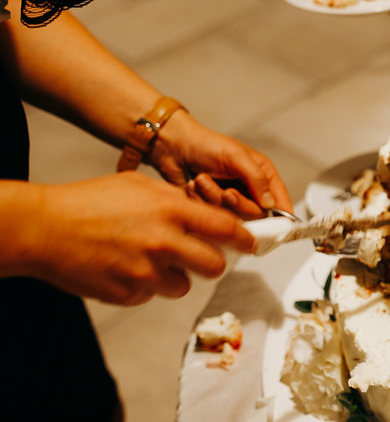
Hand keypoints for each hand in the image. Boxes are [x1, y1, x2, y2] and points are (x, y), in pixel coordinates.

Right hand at [28, 173, 255, 304]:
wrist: (44, 229)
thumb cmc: (90, 201)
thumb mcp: (140, 186)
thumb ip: (175, 201)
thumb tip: (204, 215)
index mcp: (171, 210)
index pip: (226, 228)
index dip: (245, 237)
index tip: (252, 243)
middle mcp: (164, 242)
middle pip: (214, 265)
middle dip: (213, 262)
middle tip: (204, 258)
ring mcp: (146, 271)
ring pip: (183, 285)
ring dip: (176, 276)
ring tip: (151, 259)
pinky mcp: (128, 293)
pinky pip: (151, 295)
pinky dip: (146, 286)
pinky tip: (126, 268)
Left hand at [149, 112, 291, 218]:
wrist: (172, 147)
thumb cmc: (205, 144)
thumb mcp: (236, 156)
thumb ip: (257, 179)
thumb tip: (271, 204)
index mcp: (262, 175)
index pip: (279, 201)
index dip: (281, 216)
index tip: (278, 227)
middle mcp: (249, 189)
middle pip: (255, 215)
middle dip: (237, 203)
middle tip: (226, 192)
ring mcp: (230, 199)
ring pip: (231, 217)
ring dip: (213, 198)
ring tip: (203, 180)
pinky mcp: (211, 206)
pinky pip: (211, 216)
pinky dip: (200, 201)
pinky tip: (194, 186)